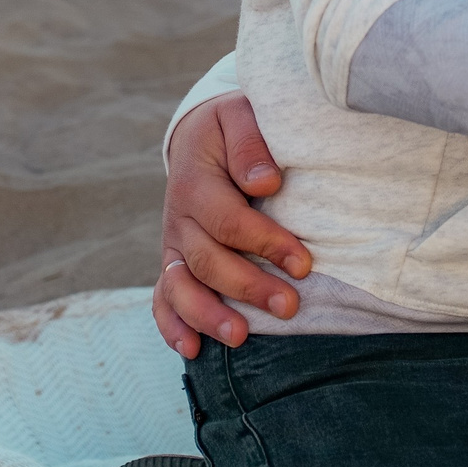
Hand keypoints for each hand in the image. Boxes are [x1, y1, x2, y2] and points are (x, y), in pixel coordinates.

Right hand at [151, 93, 312, 358]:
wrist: (201, 137)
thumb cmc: (232, 126)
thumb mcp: (238, 116)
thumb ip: (249, 144)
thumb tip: (264, 183)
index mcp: (196, 183)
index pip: (229, 221)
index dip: (266, 244)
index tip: (304, 264)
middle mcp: (180, 219)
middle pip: (208, 262)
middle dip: (249, 287)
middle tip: (290, 307)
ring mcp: (173, 246)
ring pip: (180, 288)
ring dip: (208, 316)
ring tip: (241, 338)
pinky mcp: (173, 263)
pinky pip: (163, 299)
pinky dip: (171, 326)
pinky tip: (191, 350)